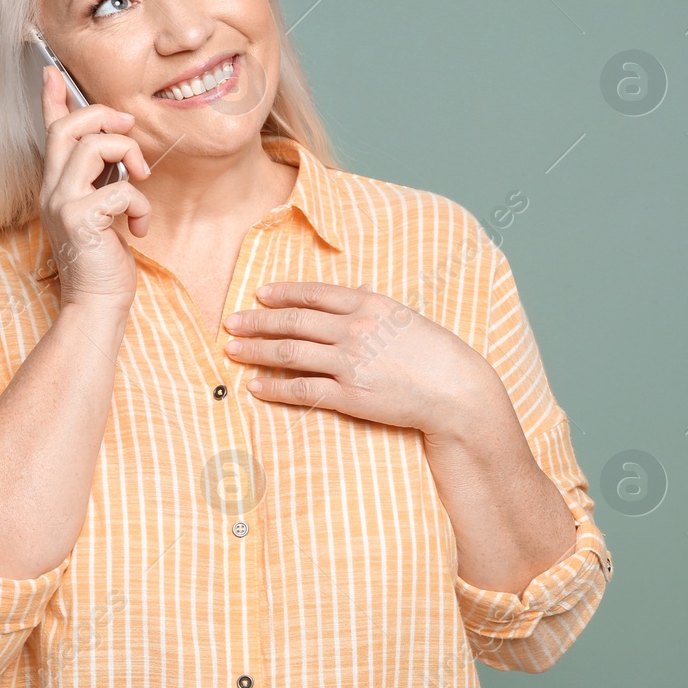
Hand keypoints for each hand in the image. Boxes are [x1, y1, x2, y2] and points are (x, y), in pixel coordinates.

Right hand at [37, 64, 153, 312]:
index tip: (50, 71)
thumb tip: (119, 153)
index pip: (50, 133)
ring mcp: (62, 204)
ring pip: (92, 147)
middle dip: (103, 116)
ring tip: (143, 180)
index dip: (51, 100)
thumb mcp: (103, 213)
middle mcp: (52, 190)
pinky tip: (140, 228)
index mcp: (57, 185)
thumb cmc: (104, 262)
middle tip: (129, 126)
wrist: (98, 305)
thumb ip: (102, 182)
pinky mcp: (80, 220)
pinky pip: (120, 190)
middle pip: (68, 128)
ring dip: (128, 155)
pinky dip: (141, 205)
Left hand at [221, 282, 496, 433]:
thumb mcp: (403, 316)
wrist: (456, 389)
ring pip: (290, 354)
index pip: (313, 294)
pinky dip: (275, 388)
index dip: (282, 293)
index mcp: (368, 303)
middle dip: (257, 321)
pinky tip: (256, 386)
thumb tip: (351, 292)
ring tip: (234, 350)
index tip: (259, 294)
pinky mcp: (350, 395)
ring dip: (257, 351)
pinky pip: (302, 390)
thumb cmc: (434, 352)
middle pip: (293, 322)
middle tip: (231, 322)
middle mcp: (354, 328)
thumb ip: (372, 304)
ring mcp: (350, 362)